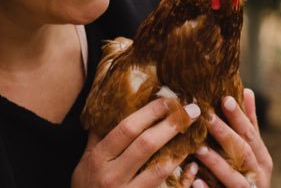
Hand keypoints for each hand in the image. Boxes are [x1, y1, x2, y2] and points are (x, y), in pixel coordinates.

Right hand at [73, 98, 200, 187]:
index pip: (127, 129)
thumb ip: (99, 135)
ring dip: (181, 150)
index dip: (150, 112)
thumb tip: (113, 105)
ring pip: (160, 169)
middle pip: (146, 145)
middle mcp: (113, 176)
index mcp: (98, 158)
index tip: (168, 100)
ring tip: (195, 136)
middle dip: (172, 125)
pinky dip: (182, 178)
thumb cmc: (86, 185)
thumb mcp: (86, 159)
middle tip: (193, 110)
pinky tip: (192, 165)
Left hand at [192, 88, 272, 187]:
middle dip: (225, 134)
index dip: (239, 117)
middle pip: (243, 151)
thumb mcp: (253, 151)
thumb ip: (249, 126)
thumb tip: (248, 91)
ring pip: (233, 176)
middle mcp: (258, 174)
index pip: (250, 133)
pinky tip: (196, 181)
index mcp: (262, 158)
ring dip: (216, 162)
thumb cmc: (247, 175)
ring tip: (198, 148)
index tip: (224, 98)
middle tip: (207, 117)